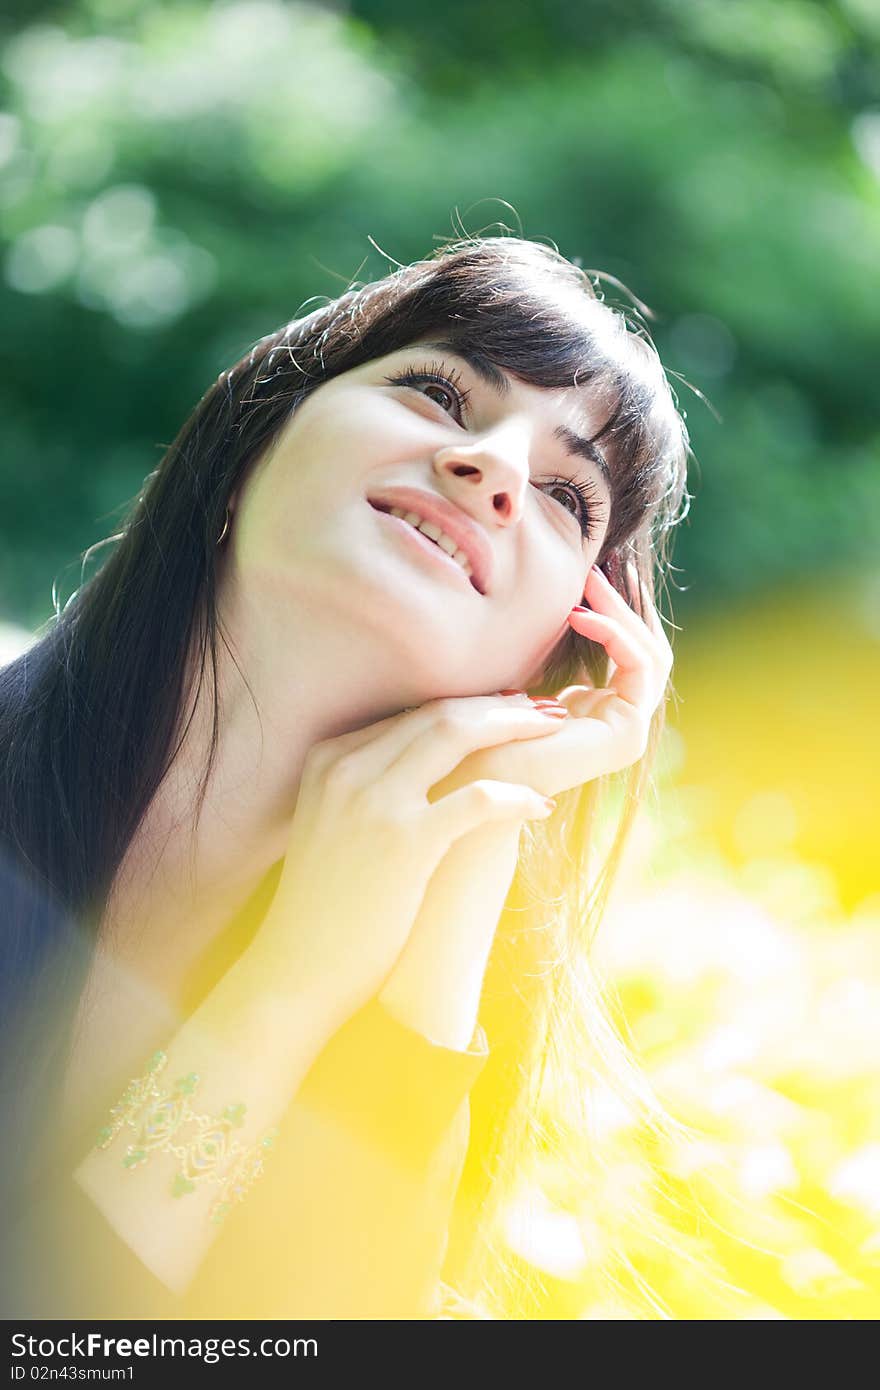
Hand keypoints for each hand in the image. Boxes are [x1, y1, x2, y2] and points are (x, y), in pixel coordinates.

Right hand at [255, 694, 569, 1025]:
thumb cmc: (328, 907)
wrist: (299, 967)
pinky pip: (478, 799)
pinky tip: (542, 804)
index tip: (511, 709)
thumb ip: (371, 789)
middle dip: (500, 706)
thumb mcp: (336, 826)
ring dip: (515, 728)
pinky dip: (517, 795)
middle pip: (438, 712)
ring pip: (456, 735)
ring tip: (556, 733)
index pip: (412, 712)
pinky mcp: (405, 842)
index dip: (470, 706)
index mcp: (329, 759)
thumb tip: (432, 770)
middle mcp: (347, 768)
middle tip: (547, 710)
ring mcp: (374, 802)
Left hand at [428, 561, 673, 803]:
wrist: (472, 772)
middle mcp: (620, 721)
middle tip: (601, 565)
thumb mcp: (522, 672)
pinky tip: (580, 616)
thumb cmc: (482, 725)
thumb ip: (549, 646)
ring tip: (590, 580)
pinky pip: (639, 669)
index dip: (617, 609)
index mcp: (598, 709)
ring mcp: (629, 731)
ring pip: (651, 655)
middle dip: (627, 604)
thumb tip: (562, 599)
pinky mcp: (628, 735)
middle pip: (648, 650)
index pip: (630, 651)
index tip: (591, 571)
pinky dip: (615, 635)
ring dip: (621, 612)